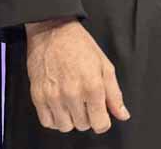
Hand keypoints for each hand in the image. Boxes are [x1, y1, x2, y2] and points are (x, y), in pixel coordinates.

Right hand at [25, 18, 128, 132]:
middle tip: (86, 101)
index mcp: (93, 86)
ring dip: (71, 119)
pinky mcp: (38, 97)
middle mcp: (73, 94)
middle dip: (88, 117)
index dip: (103, 122)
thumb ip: (115, 94)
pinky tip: (60, 105)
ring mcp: (53, 97)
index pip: (100, 123)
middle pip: (83, 125)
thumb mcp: (105, 66)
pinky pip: (47, 122)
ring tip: (73, 103)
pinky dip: (55, 118)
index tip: (102, 116)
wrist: (54, 33)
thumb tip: (123, 115)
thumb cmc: (81, 47)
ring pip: (65, 127)